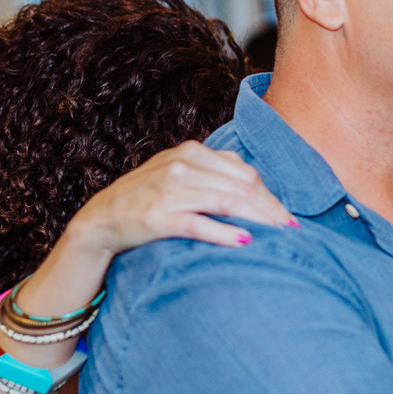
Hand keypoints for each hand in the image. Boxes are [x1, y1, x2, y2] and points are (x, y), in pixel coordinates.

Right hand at [66, 141, 294, 258]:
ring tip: (278, 237)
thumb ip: (214, 174)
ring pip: (227, 202)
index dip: (270, 196)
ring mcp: (169, 190)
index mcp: (192, 151)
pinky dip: (225, 233)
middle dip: (270, 210)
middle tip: (290, 231)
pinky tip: (245, 242)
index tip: (287, 217)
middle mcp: (182, 165)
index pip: (245, 172)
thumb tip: (258, 187)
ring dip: (258, 220)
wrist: (101, 219)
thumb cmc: (148, 198)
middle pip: (242, 186)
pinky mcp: (157, 216)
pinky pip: (199, 224)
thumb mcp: (180, 174)